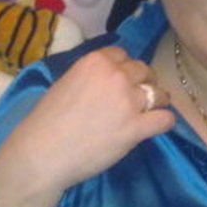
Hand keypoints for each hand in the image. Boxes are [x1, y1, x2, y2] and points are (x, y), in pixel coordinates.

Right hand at [0, 47, 174, 194]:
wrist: (42, 152)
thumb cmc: (46, 120)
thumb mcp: (66, 82)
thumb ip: (91, 76)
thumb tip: (106, 79)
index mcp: (96, 61)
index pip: (123, 55)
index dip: (124, 68)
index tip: (122, 80)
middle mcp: (116, 75)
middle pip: (144, 70)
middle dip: (143, 82)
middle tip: (138, 97)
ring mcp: (128, 101)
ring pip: (159, 93)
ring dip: (157, 102)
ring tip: (150, 112)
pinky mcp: (136, 127)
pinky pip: (164, 119)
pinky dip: (164, 122)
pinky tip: (157, 126)